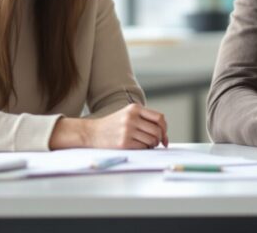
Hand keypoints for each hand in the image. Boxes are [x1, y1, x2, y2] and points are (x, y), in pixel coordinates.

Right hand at [50, 104, 168, 149]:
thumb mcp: (128, 114)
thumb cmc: (113, 125)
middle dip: (160, 139)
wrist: (92, 132)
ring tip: (145, 144)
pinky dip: (144, 149)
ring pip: (152, 140)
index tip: (164, 135)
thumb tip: (163, 133)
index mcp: (134, 109)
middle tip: (156, 143)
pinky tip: (138, 147)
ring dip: (152, 145)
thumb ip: (144, 119)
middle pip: (157, 130)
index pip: (159, 118)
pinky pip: (143, 147)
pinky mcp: (124, 143)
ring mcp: (128, 130)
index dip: (165, 128)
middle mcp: (132, 118)